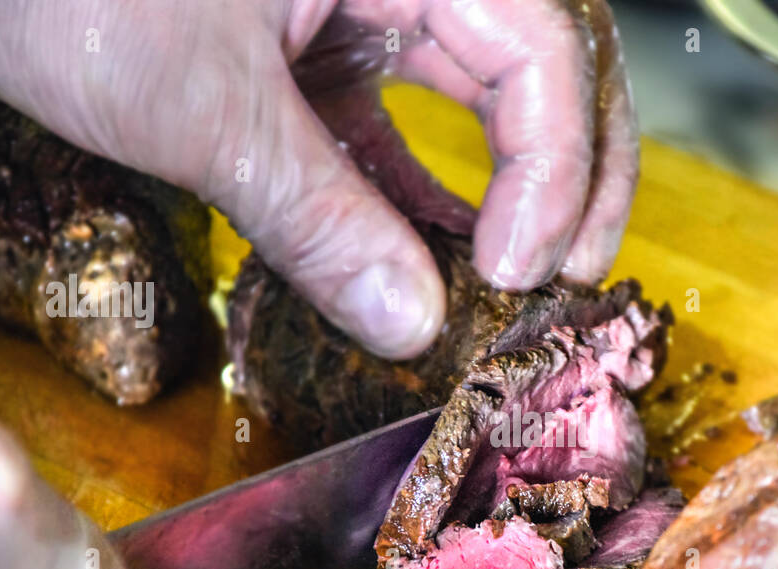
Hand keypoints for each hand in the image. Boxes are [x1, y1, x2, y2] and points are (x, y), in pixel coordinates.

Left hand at [0, 0, 638, 358]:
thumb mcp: (201, 102)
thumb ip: (317, 217)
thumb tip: (413, 326)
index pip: (540, 47)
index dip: (553, 166)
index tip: (517, 271)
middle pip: (550, 63)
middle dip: (576, 174)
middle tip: (568, 279)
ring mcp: (371, 7)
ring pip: (495, 97)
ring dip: (519, 194)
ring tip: (526, 283)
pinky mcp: (329, 56)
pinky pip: (411, 129)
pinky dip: (430, 201)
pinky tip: (438, 268)